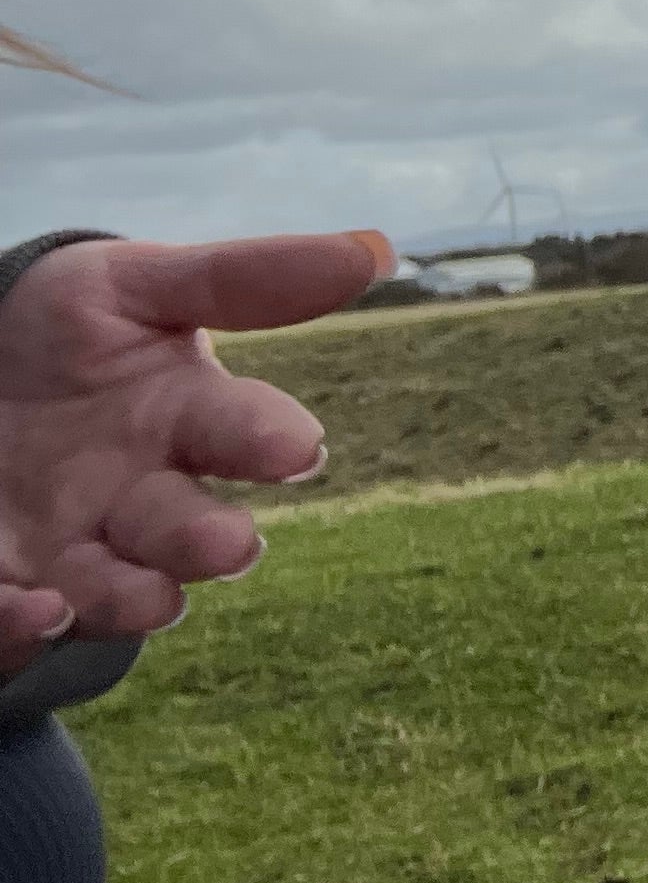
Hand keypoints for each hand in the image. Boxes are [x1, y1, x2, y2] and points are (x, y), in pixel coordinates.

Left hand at [0, 232, 391, 676]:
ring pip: (123, 594)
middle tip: (227, 545)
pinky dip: (28, 631)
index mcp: (189, 420)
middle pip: (194, 534)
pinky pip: (19, 627)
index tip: (295, 448)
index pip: (248, 433)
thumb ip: (243, 278)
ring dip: (134, 599)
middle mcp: (143, 498)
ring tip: (146, 599)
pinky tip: (34, 611)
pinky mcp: (7, 586)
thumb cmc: (62, 327)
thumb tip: (376, 251)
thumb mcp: (132, 287)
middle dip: (213, 544)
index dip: (272, 440)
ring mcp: (75, 549)